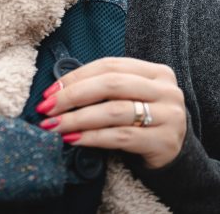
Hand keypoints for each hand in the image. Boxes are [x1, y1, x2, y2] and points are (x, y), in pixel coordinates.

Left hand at [35, 57, 186, 168]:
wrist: (173, 153)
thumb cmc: (141, 120)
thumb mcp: (128, 97)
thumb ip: (102, 88)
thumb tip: (55, 92)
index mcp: (156, 72)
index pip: (108, 66)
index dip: (75, 77)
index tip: (49, 92)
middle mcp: (167, 90)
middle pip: (110, 85)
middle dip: (72, 96)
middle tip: (46, 108)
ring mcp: (169, 116)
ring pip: (114, 111)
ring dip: (77, 119)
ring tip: (54, 126)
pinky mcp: (165, 141)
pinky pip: (121, 137)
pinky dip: (92, 137)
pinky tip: (73, 139)